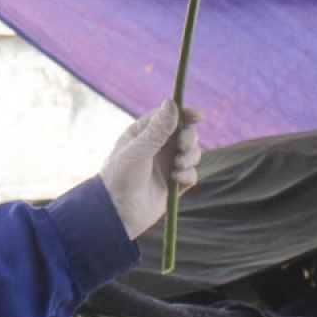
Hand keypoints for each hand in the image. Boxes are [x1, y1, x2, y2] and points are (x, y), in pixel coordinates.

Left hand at [100, 101, 203, 238]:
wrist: (118, 213)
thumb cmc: (120, 177)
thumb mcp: (139, 150)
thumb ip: (158, 129)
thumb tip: (172, 103)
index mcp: (143, 133)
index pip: (168, 116)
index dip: (185, 114)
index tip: (198, 116)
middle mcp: (156, 147)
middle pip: (185, 134)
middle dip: (189, 139)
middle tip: (182, 147)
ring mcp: (166, 166)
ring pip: (191, 153)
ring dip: (190, 157)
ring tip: (177, 167)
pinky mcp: (174, 184)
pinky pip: (191, 174)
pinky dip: (187, 175)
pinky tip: (175, 181)